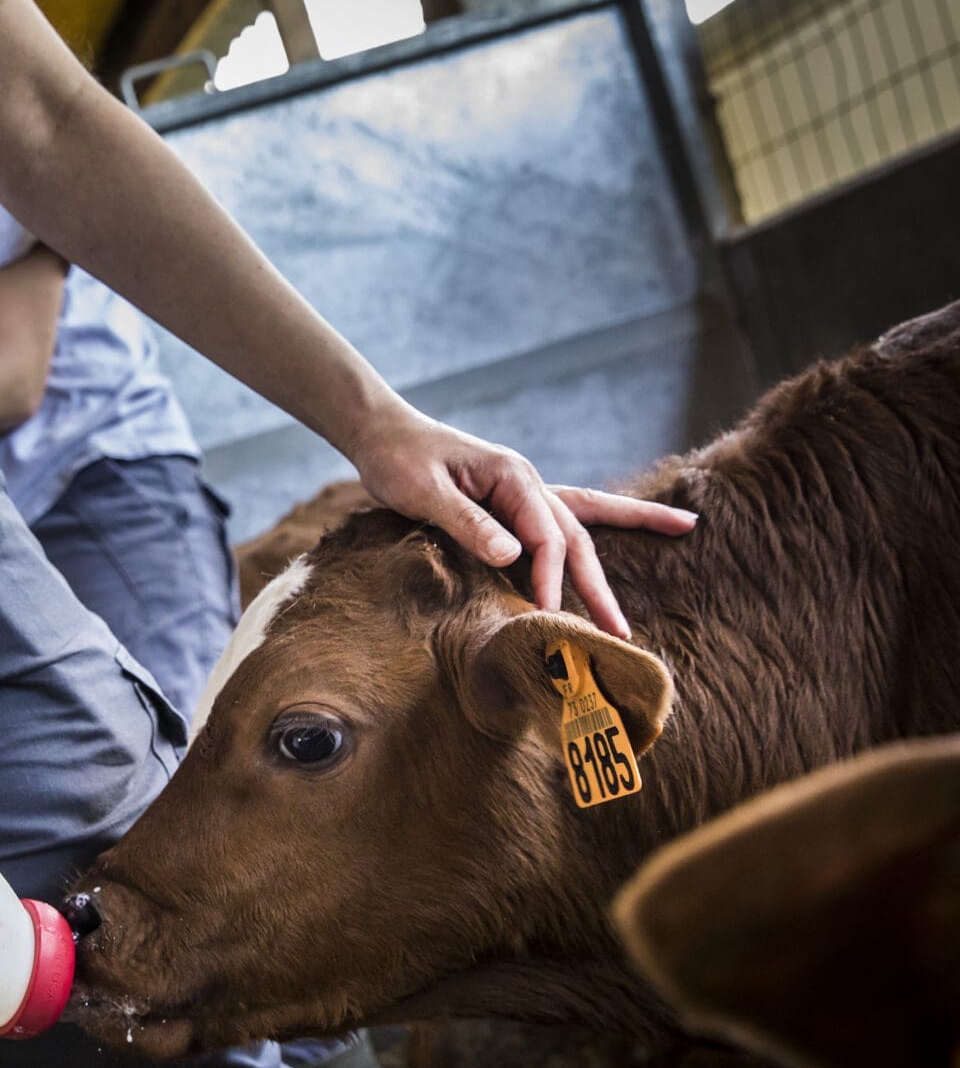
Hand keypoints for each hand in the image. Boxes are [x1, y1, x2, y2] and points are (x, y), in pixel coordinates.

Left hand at [345, 402, 696, 637]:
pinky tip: (621, 540)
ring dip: (622, 541)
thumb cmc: (398, 460)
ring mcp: (523, 493)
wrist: (382, 434)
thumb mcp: (424, 492)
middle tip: (623, 633)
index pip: (547, 537)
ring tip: (684, 530)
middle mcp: (527, 482)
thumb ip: (467, 523)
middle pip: (576, 537)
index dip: (551, 579)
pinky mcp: (511, 505)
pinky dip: (594, 530)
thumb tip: (513, 556)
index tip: (549, 616)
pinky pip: (561, 522)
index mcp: (513, 477)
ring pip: (583, 523)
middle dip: (600, 585)